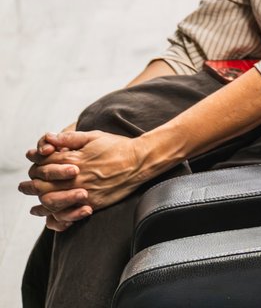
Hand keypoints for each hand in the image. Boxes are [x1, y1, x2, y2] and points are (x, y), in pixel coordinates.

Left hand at [26, 131, 162, 213]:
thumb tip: (49, 139)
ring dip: (40, 202)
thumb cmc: (118, 146)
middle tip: (26, 186)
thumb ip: (69, 138)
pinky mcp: (92, 204)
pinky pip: (67, 214)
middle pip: (42, 185)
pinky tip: (52, 215)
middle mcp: (75, 178)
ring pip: (50, 202)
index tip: (36, 165)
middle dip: (32, 185)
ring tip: (36, 204)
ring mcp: (83, 192)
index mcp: (74, 160)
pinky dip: (56, 216)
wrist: (141, 161)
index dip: (36, 164)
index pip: (43, 165)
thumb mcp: (93, 136)